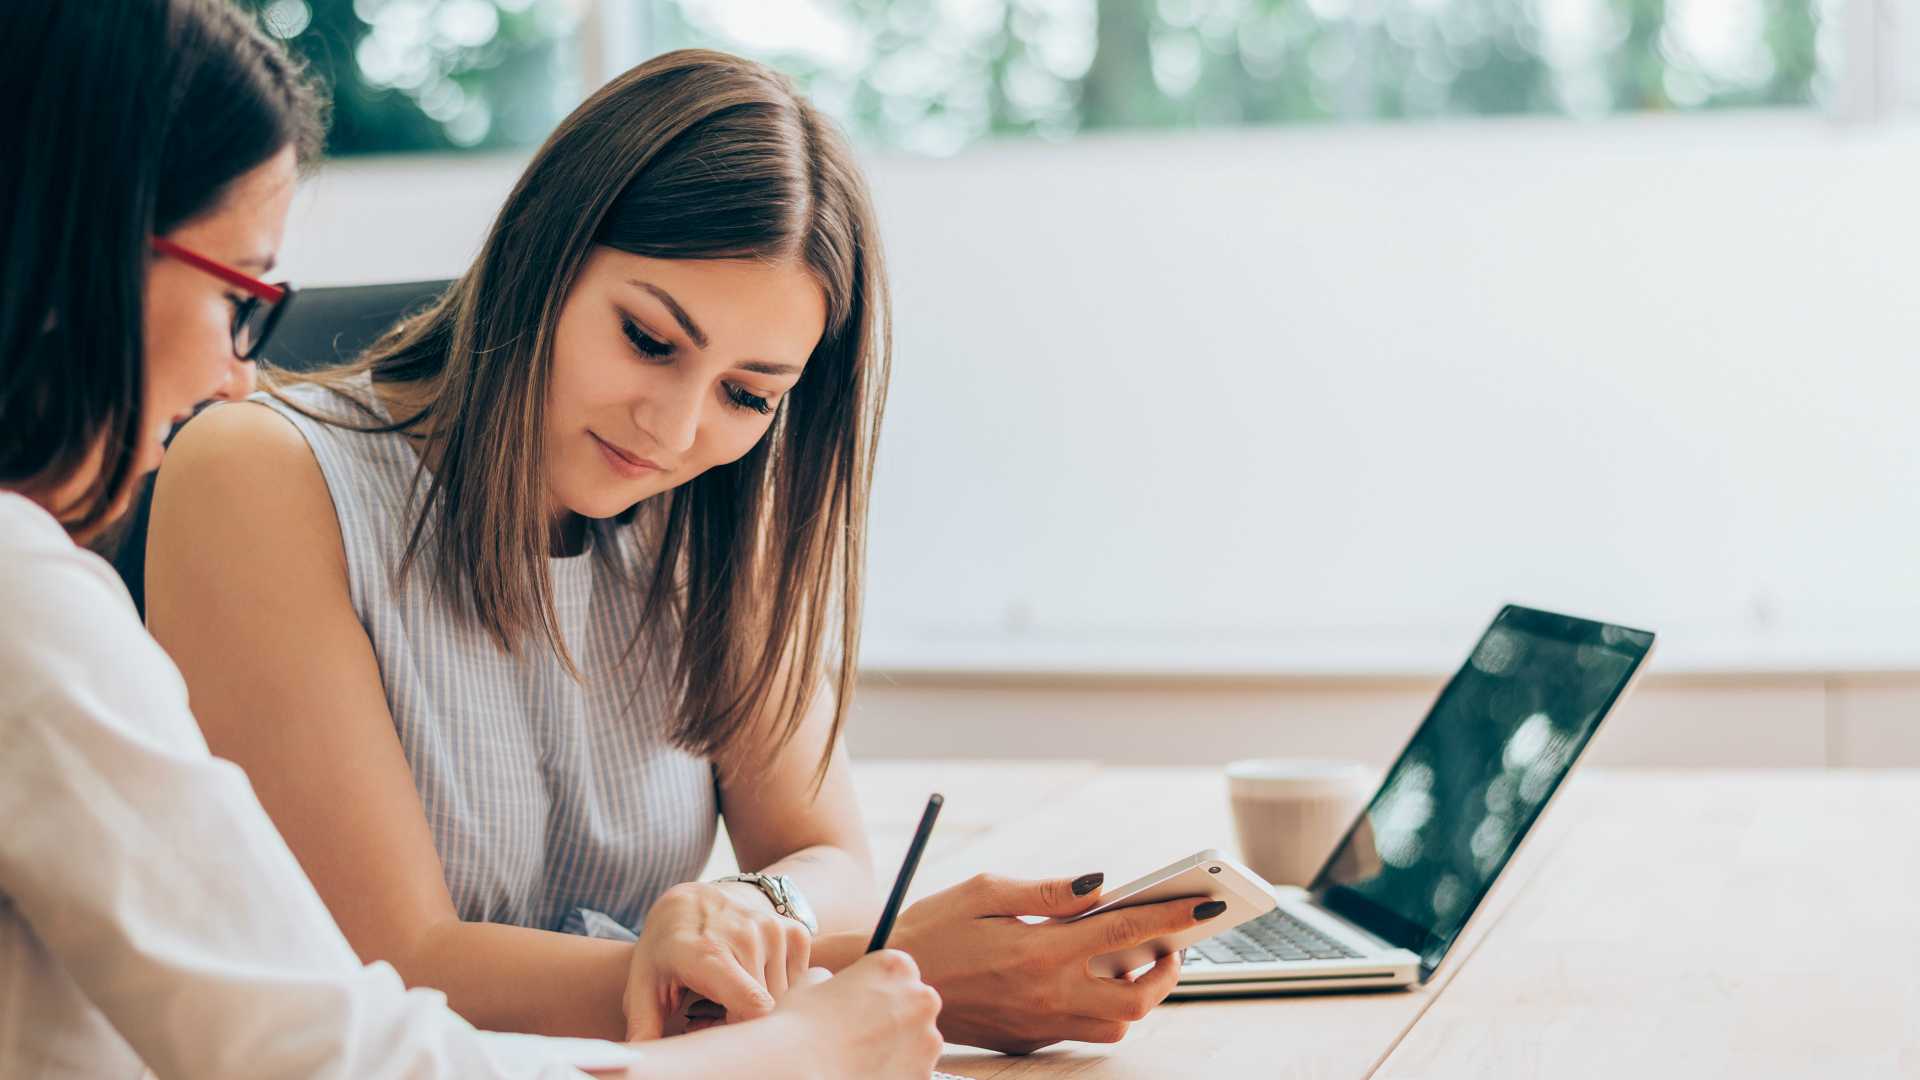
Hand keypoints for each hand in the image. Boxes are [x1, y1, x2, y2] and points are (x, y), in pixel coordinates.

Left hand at [622, 881, 812, 1039]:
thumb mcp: (643, 983)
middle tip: (715, 1017)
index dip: (743, 1033)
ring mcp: (774, 930)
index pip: (754, 1007)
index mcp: (709, 953)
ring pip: (785, 998)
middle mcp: (748, 936)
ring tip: (731, 999)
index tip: (718, 1034)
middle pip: (767, 1010)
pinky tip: (752, 981)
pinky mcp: (794, 932)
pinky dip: (779, 991)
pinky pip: (798, 983)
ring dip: (762, 1009)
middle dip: (745, 1024)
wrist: (693, 899)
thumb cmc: (666, 949)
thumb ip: (644, 1024)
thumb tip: (640, 1055)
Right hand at [769, 953, 943, 1079]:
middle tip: (863, 1033)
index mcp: (895, 966)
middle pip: (915, 1003)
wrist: (800, 1069)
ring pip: (918, 1038)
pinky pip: (914, 1068)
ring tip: (861, 1057)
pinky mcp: (925, 1073)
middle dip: (896, 1016)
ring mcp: (927, 1038)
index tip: (866, 1002)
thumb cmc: (801, 1024)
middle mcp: (920, 998)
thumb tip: (829, 981)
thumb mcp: (811, 983)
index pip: (900, 971)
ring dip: (898, 1045)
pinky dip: (896, 1071)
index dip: (881, 988)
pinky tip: (868, 1072)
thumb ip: (831, 977)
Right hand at [891, 873, 1219, 1053]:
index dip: (1173, 917)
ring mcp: (1039, 1023)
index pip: (1125, 932)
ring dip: (1138, 995)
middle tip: (1173, 942)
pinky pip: (1084, 1032)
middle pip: (1137, 998)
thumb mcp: (984, 890)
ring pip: (1117, 1025)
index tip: (1205, 903)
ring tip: (1136, 960)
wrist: (892, 983)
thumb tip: (1102, 885)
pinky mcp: (1028, 1039)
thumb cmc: (933, 928)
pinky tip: (1093, 977)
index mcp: (1039, 949)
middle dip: (1169, 970)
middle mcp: (1046, 994)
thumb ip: (1048, 890)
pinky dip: (1103, 1008)